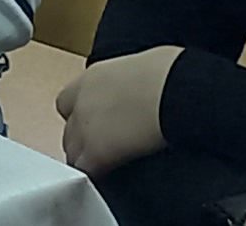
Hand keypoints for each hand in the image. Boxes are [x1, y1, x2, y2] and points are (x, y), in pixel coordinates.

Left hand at [56, 46, 178, 177]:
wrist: (176, 89)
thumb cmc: (173, 72)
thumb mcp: (144, 68)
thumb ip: (130, 82)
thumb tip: (143, 89)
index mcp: (94, 77)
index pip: (69, 101)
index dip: (81, 115)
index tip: (96, 124)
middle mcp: (82, 100)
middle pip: (68, 128)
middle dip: (81, 139)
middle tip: (104, 147)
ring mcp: (85, 126)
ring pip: (72, 151)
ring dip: (86, 158)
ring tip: (110, 165)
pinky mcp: (96, 151)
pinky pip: (86, 169)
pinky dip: (95, 174)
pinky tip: (112, 177)